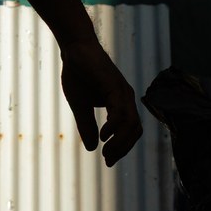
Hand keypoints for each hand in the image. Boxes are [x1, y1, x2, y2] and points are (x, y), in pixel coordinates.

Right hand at [60, 36, 141, 166]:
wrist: (75, 50)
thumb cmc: (78, 74)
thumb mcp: (80, 106)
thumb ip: (87, 126)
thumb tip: (92, 148)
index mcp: (121, 102)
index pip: (130, 131)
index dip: (122, 147)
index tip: (108, 160)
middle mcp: (126, 98)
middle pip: (135, 130)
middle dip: (123, 149)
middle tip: (107, 160)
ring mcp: (122, 91)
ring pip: (131, 123)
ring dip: (120, 142)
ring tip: (106, 152)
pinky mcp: (115, 86)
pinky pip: (120, 111)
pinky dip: (114, 126)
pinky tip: (103, 135)